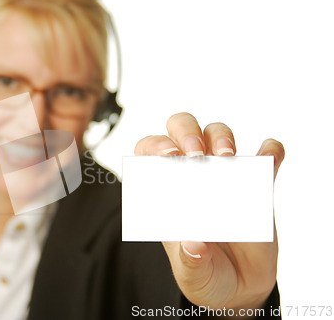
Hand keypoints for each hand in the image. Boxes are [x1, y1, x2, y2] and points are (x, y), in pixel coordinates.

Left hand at [134, 112, 284, 315]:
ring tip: (226, 159)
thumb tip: (193, 244)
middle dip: (186, 133)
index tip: (168, 157)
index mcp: (168, 193)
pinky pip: (265, 158)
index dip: (155, 147)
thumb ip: (191, 262)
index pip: (150, 154)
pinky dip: (269, 152)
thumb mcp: (193, 275)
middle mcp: (192, 177)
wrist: (239, 288)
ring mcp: (224, 178)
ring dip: (222, 138)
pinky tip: (269, 158)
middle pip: (182, 132)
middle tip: (195, 156)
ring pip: (218, 135)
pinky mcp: (257, 186)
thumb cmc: (206, 274)